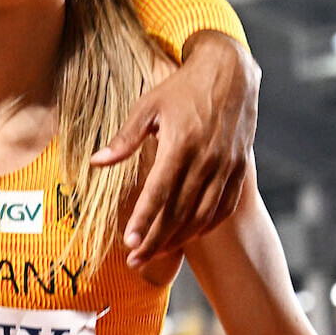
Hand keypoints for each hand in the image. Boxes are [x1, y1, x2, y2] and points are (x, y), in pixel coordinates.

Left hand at [93, 31, 257, 265]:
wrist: (230, 74)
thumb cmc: (180, 89)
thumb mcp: (147, 106)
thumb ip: (124, 138)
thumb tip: (96, 162)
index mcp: (181, 145)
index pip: (159, 192)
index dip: (143, 220)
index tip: (128, 243)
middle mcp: (208, 160)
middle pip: (179, 212)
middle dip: (156, 240)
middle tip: (135, 260)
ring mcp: (227, 167)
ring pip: (203, 215)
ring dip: (179, 239)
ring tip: (156, 254)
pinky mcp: (239, 170)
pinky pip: (224, 207)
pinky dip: (206, 226)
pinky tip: (188, 237)